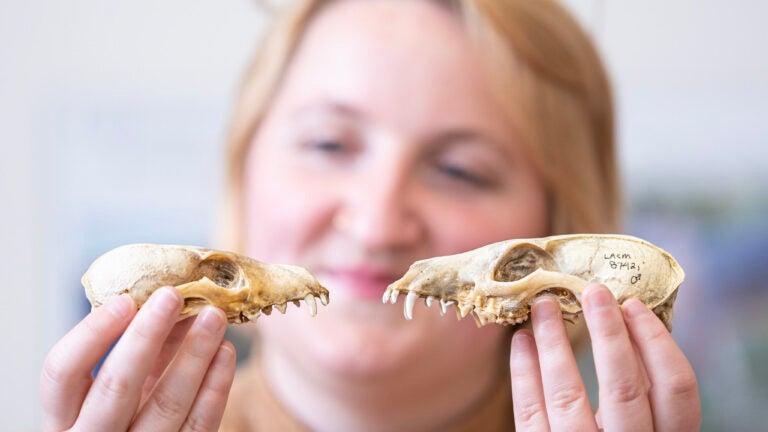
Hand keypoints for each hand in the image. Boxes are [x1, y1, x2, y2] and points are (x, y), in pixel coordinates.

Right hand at [41, 287, 235, 430]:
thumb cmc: (125, 417)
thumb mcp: (113, 391)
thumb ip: (131, 355)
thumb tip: (164, 300)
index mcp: (64, 417)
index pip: (62, 372)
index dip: (92, 333)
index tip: (125, 300)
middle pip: (117, 386)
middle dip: (146, 336)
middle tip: (173, 296)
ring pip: (166, 405)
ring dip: (193, 354)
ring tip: (213, 317)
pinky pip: (198, 425)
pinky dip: (215, 387)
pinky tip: (224, 353)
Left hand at [509, 283, 700, 430]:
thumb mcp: (644, 431)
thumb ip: (644, 400)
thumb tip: (628, 325)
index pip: (677, 391)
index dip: (657, 343)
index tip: (633, 306)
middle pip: (626, 388)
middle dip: (608, 333)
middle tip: (592, 291)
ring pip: (569, 394)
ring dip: (554, 343)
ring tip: (543, 307)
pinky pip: (528, 412)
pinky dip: (522, 372)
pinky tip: (520, 342)